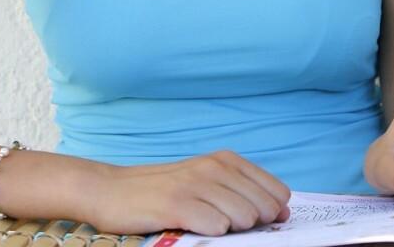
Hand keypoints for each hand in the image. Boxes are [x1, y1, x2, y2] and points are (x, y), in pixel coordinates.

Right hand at [83, 151, 291, 234]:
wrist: (110, 190)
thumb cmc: (163, 191)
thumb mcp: (206, 182)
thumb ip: (243, 193)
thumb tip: (283, 213)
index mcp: (227, 160)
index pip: (277, 192)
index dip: (272, 213)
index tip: (256, 223)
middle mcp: (215, 167)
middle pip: (264, 208)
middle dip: (254, 225)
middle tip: (224, 225)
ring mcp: (196, 185)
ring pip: (244, 218)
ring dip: (232, 230)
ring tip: (207, 225)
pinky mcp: (177, 204)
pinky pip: (216, 226)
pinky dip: (211, 233)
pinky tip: (194, 227)